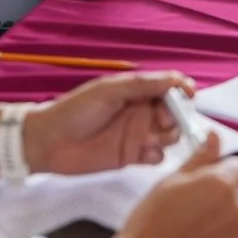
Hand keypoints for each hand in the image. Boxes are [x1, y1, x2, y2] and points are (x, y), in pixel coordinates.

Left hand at [24, 71, 193, 174]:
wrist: (49, 142)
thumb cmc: (75, 110)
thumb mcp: (108, 91)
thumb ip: (142, 85)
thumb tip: (176, 80)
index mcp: (136, 92)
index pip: (169, 89)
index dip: (182, 92)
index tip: (188, 96)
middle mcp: (141, 112)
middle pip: (175, 114)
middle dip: (176, 116)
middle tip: (163, 120)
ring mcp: (138, 135)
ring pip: (169, 135)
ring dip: (167, 136)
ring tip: (149, 138)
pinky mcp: (132, 156)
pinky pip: (156, 156)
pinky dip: (156, 155)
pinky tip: (144, 154)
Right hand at [116, 132, 237, 237]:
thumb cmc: (149, 227)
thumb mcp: (169, 183)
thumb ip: (199, 158)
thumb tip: (214, 136)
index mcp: (222, 183)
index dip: (221, 173)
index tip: (207, 184)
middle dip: (230, 196)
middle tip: (202, 209)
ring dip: (237, 220)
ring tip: (206, 230)